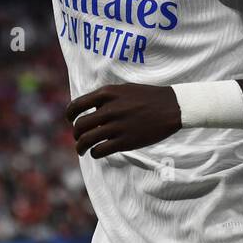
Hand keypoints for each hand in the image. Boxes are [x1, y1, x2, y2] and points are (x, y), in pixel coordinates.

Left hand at [64, 84, 182, 158]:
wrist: (172, 107)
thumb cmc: (148, 97)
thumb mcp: (124, 89)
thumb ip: (106, 98)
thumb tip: (88, 110)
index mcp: (107, 94)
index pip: (77, 105)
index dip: (70, 115)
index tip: (71, 120)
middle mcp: (109, 109)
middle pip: (80, 125)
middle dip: (76, 134)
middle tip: (79, 138)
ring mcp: (117, 126)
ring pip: (86, 140)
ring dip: (80, 147)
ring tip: (81, 150)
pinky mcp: (125, 141)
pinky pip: (100, 150)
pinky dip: (94, 153)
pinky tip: (97, 152)